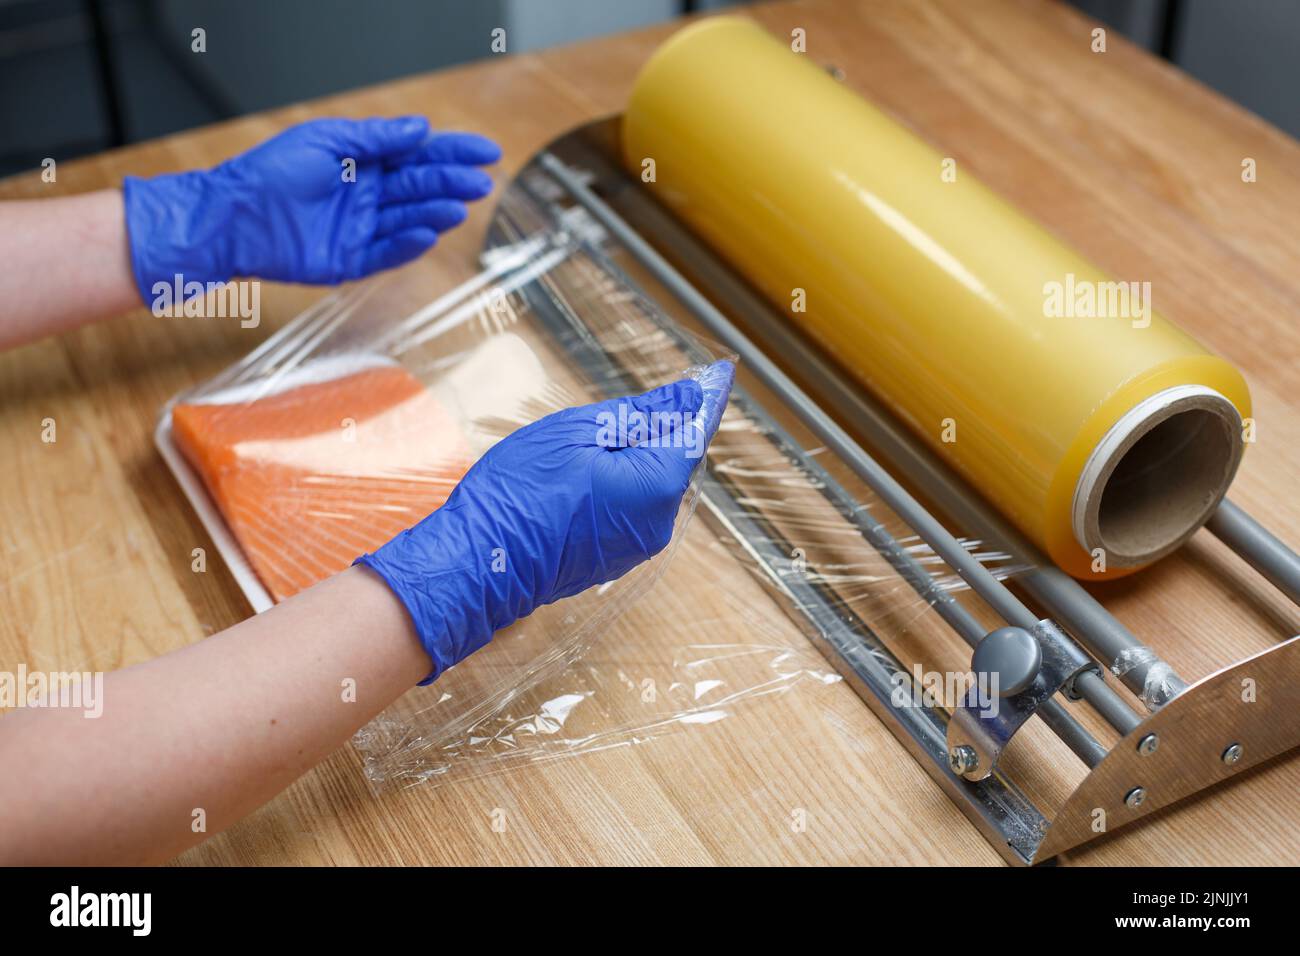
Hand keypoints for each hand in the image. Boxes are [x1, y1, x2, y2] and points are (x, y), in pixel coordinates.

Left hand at [123, 116, 499, 298]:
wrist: (231, 216)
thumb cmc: (269, 173)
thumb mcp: (326, 141)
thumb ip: (375, 138)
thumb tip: (421, 129)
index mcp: (363, 164)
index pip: (419, 157)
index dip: (453, 153)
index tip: (486, 151)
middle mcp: (367, 197)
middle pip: (420, 189)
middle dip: (451, 184)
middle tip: (480, 183)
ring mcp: (360, 230)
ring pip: (408, 221)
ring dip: (434, 214)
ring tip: (457, 208)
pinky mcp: (348, 261)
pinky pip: (385, 255)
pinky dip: (406, 245)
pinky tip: (427, 235)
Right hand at [357, 360, 734, 683]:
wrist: (478, 563)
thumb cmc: (521, 491)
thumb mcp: (578, 432)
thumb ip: (642, 414)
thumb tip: (689, 397)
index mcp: (657, 485)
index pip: (696, 431)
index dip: (707, 398)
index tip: (720, 372)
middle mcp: (657, 522)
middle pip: (670, 459)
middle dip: (652, 429)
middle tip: (616, 408)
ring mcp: (635, 546)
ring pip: (645, 484)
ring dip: (626, 458)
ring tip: (575, 450)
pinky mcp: (611, 558)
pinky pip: (625, 508)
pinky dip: (611, 485)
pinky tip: (571, 480)